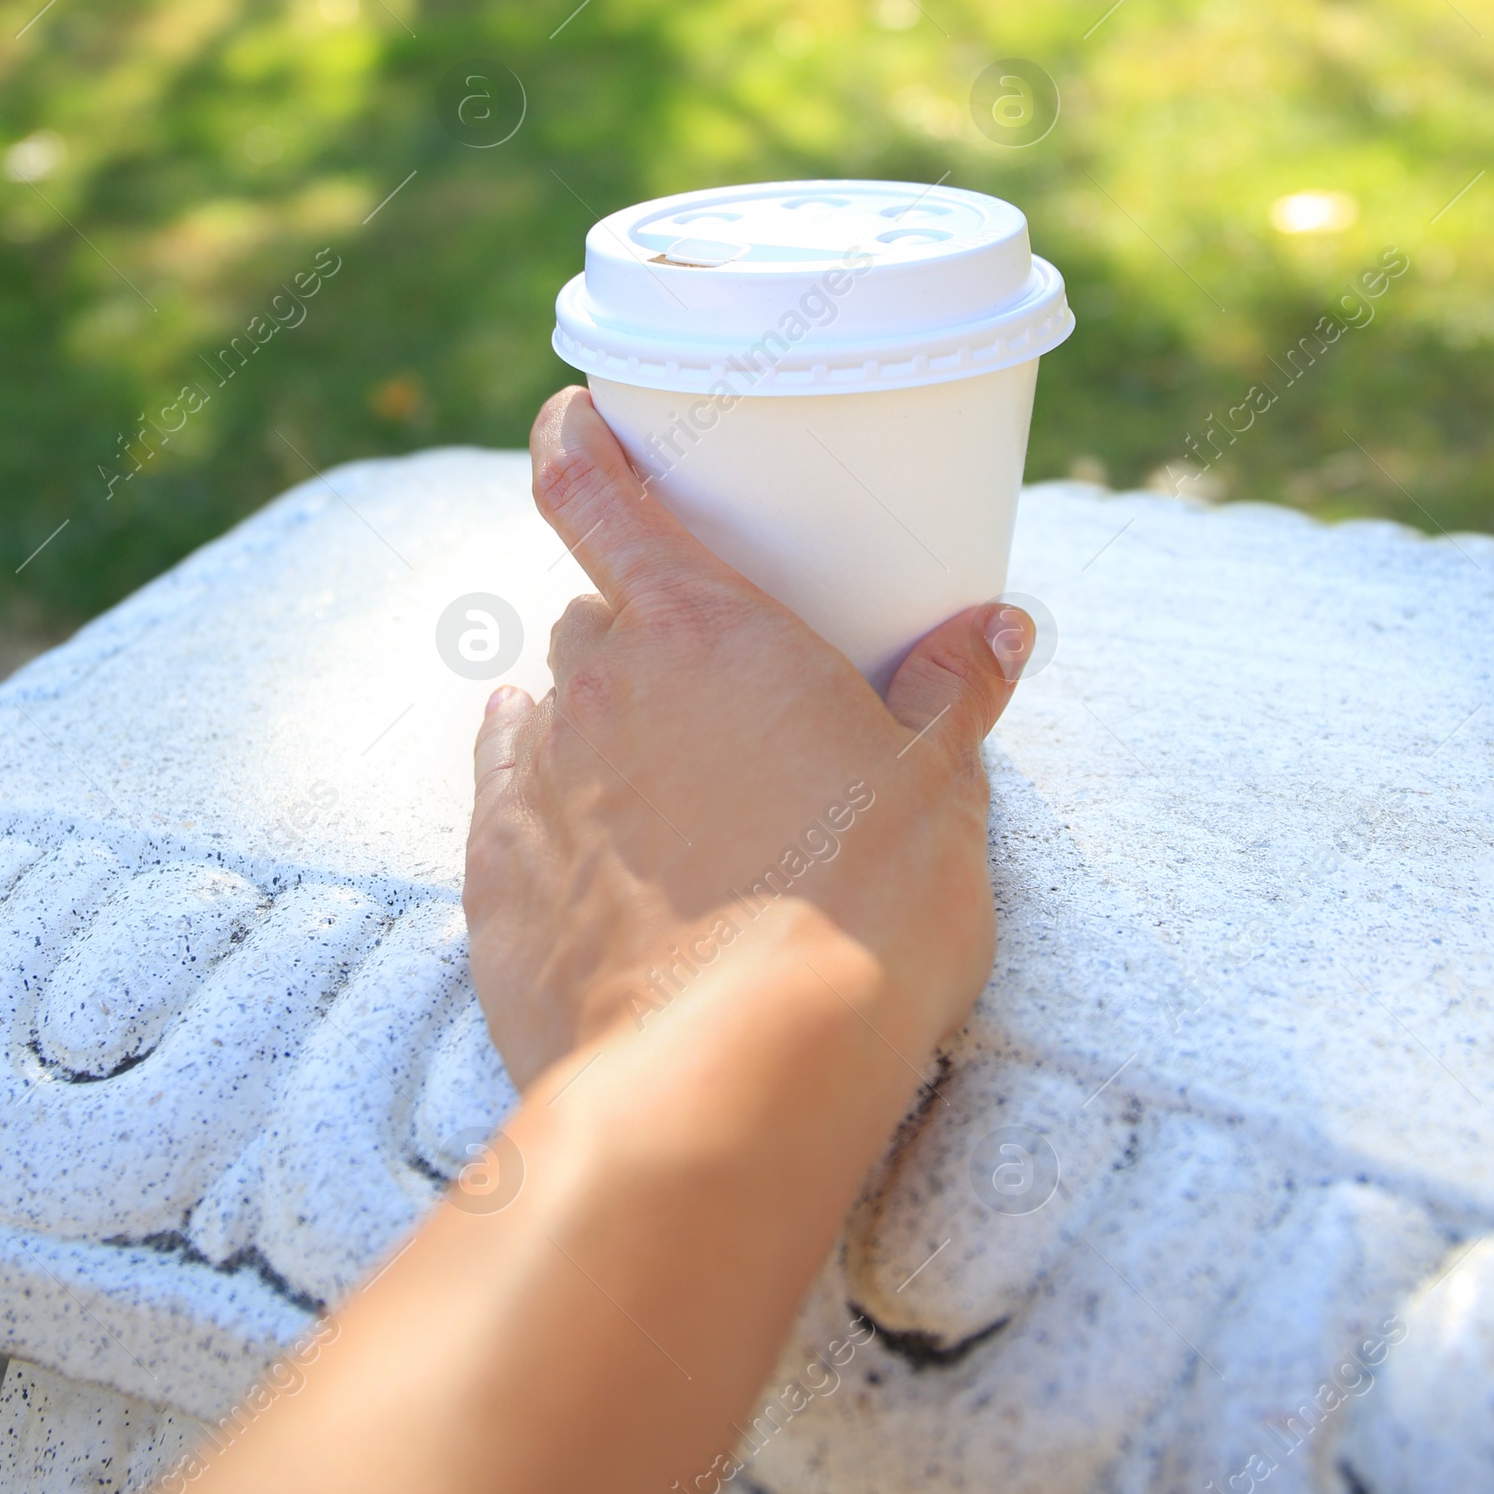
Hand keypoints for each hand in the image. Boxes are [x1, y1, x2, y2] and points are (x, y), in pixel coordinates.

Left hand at [464, 386, 1034, 1094]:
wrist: (736, 1077)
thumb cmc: (858, 911)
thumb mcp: (938, 792)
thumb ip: (954, 696)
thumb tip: (999, 628)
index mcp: (698, 630)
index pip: (589, 489)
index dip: (571, 439)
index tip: (574, 416)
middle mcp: (597, 686)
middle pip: (591, 621)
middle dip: (639, 640)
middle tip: (710, 691)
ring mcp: (534, 783)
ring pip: (548, 714)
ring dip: (595, 730)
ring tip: (670, 795)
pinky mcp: (494, 884)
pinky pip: (507, 806)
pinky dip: (543, 808)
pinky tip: (596, 851)